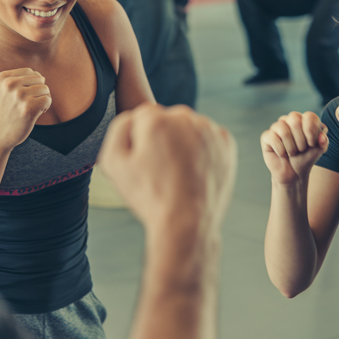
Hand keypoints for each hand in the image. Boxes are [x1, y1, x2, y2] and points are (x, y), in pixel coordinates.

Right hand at [0, 68, 51, 151]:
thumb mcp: (5, 91)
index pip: (30, 71)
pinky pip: (48, 99)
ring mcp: (19, 96)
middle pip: (39, 78)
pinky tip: (38, 113)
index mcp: (3, 77)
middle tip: (30, 103)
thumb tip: (42, 77)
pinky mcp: (28, 108)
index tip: (23, 95)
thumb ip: (21, 79)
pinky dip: (46, 106)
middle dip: (39, 90)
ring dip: (43, 98)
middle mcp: (10, 84)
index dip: (32, 83)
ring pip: (45, 88)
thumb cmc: (6, 112)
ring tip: (32, 108)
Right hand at [97, 104, 236, 232]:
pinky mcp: (226, 143)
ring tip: (179, 172)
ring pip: (190, 127)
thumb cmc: (149, 195)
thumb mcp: (113, 163)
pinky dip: (203, 149)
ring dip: (184, 142)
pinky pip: (209, 138)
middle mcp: (185, 118)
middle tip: (162, 168)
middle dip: (163, 137)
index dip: (140, 140)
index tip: (145, 161)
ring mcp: (209, 130)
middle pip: (168, 118)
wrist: (186, 222)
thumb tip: (133, 116)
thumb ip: (119, 127)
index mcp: (156, 119)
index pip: (143, 116)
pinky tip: (194, 170)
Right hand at [260, 111, 327, 185]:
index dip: (311, 130)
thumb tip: (322, 135)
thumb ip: (323, 141)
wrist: (294, 173)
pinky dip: (280, 150)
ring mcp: (277, 127)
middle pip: (294, 119)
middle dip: (301, 140)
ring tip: (292, 153)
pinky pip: (272, 137)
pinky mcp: (266, 136)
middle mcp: (290, 120)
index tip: (311, 144)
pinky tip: (282, 155)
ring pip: (283, 129)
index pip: (309, 116)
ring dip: (291, 147)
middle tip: (301, 150)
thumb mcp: (319, 150)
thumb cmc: (306, 158)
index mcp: (304, 120)